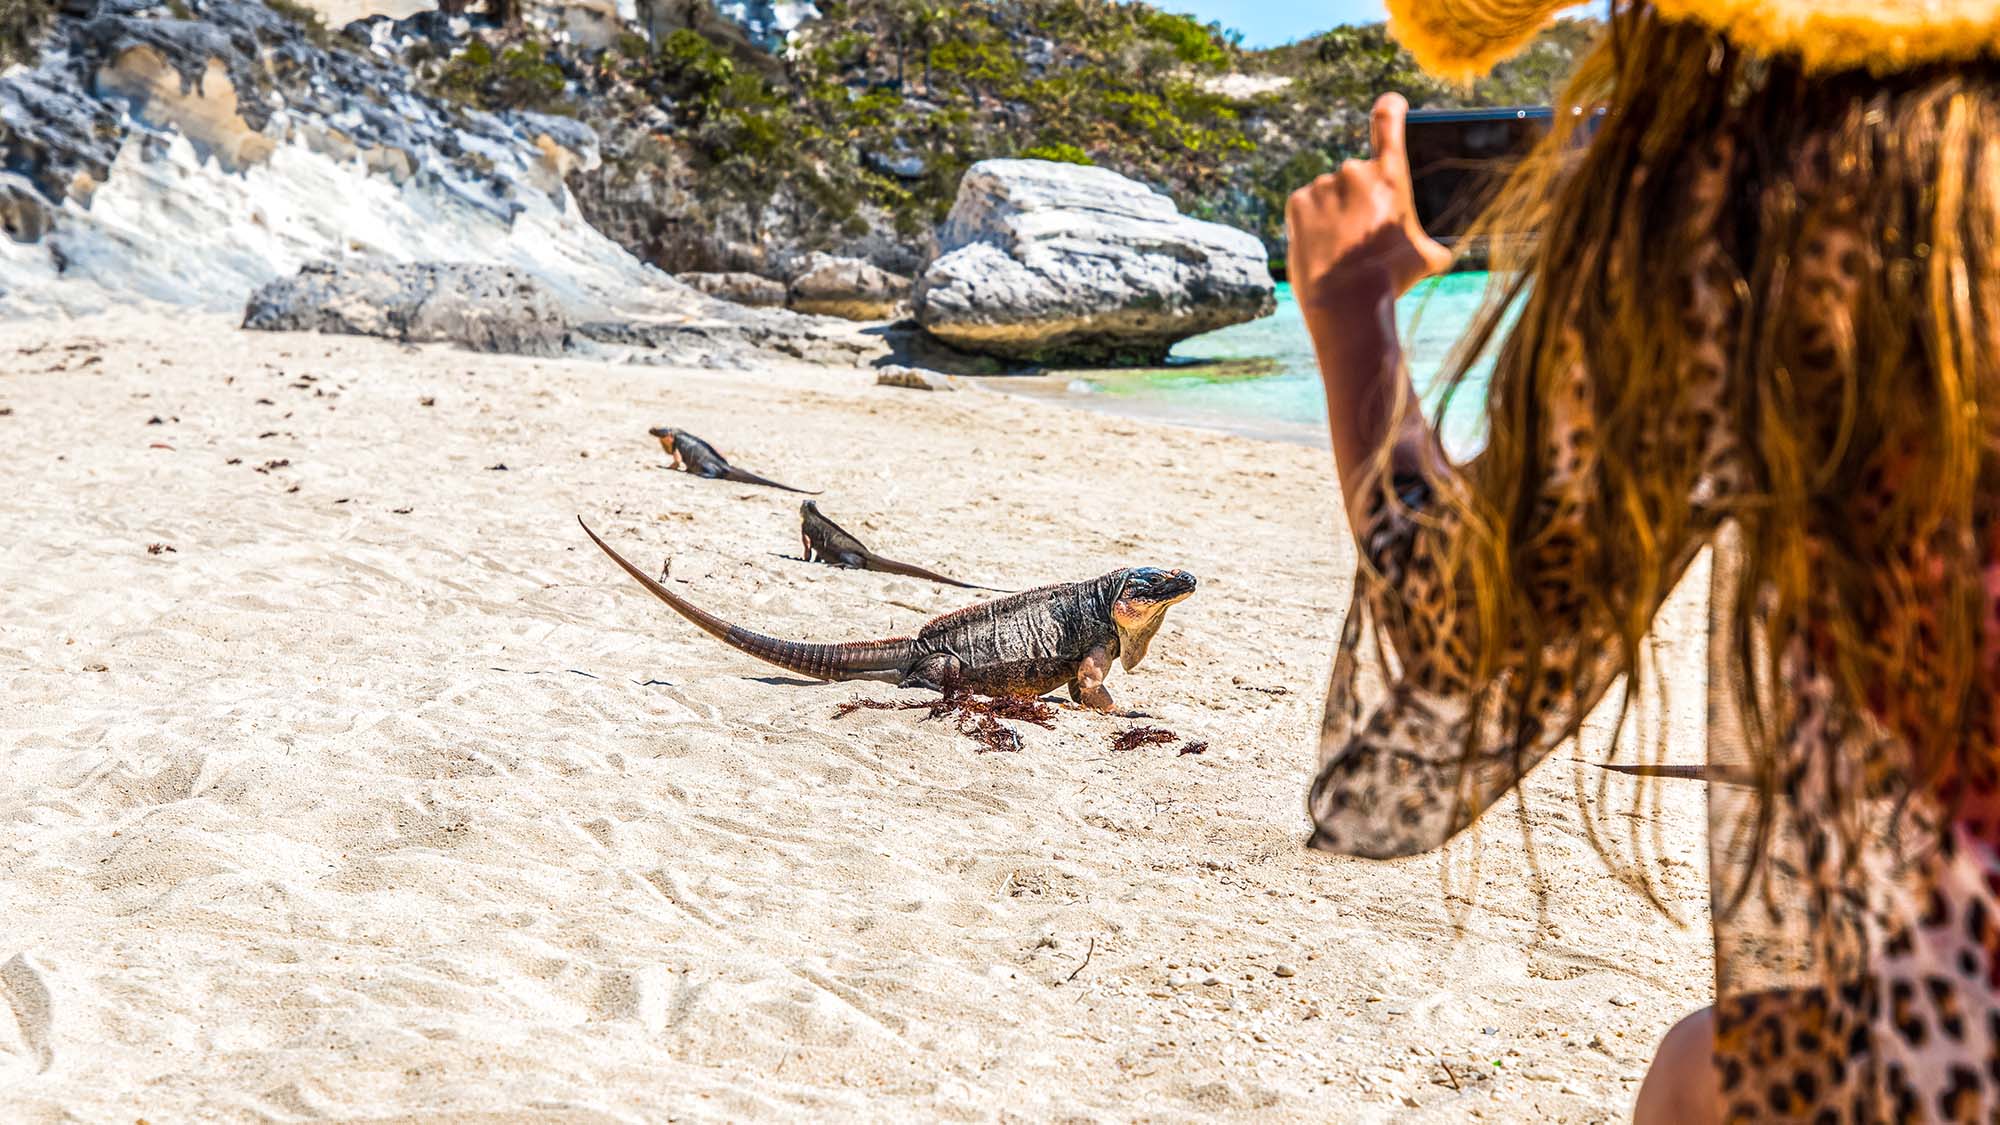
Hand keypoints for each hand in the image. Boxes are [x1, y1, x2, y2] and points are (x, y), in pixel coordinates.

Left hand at [1285, 93, 1452, 306]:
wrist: (1348, 301)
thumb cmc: (1392, 278)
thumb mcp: (1427, 257)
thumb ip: (1429, 240)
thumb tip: (1440, 251)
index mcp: (1391, 175)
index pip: (1388, 122)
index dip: (1389, 108)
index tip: (1390, 104)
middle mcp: (1355, 171)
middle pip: (1357, 178)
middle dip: (1358, 201)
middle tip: (1360, 238)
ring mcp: (1324, 185)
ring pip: (1330, 195)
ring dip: (1334, 214)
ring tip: (1340, 250)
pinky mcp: (1297, 202)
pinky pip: (1306, 207)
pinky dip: (1311, 223)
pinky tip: (1321, 247)